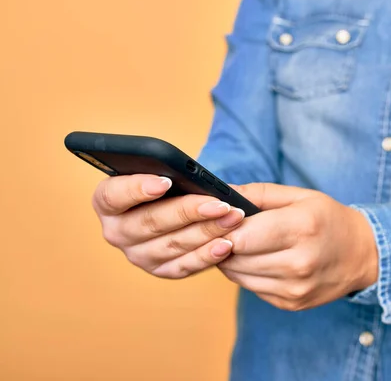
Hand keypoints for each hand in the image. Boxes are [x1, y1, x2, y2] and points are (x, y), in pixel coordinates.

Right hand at [92, 174, 245, 277]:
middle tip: (220, 203)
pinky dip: (207, 255)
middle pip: (150, 222)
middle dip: (189, 211)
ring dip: (207, 232)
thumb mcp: (164, 171)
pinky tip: (227, 244)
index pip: (113, 196)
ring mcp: (137, 254)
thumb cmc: (170, 183)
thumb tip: (193, 177)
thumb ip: (169, 170)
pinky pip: (184, 266)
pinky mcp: (160, 270)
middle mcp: (116, 231)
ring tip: (232, 218)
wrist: (178, 209)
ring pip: (172, 245)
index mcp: (108, 201)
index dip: (137, 189)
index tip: (165, 181)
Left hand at [218, 183, 377, 310]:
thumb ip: (257, 193)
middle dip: (222, 243)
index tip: (218, 220)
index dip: (222, 228)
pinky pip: (251, 288)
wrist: (362, 254)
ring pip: (238, 276)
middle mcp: (299, 262)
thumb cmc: (329, 219)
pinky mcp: (291, 303)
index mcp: (301, 227)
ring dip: (230, 260)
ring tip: (238, 244)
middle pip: (235, 257)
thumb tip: (218, 195)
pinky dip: (245, 274)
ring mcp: (295, 288)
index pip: (241, 235)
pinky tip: (255, 260)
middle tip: (221, 231)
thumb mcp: (299, 196)